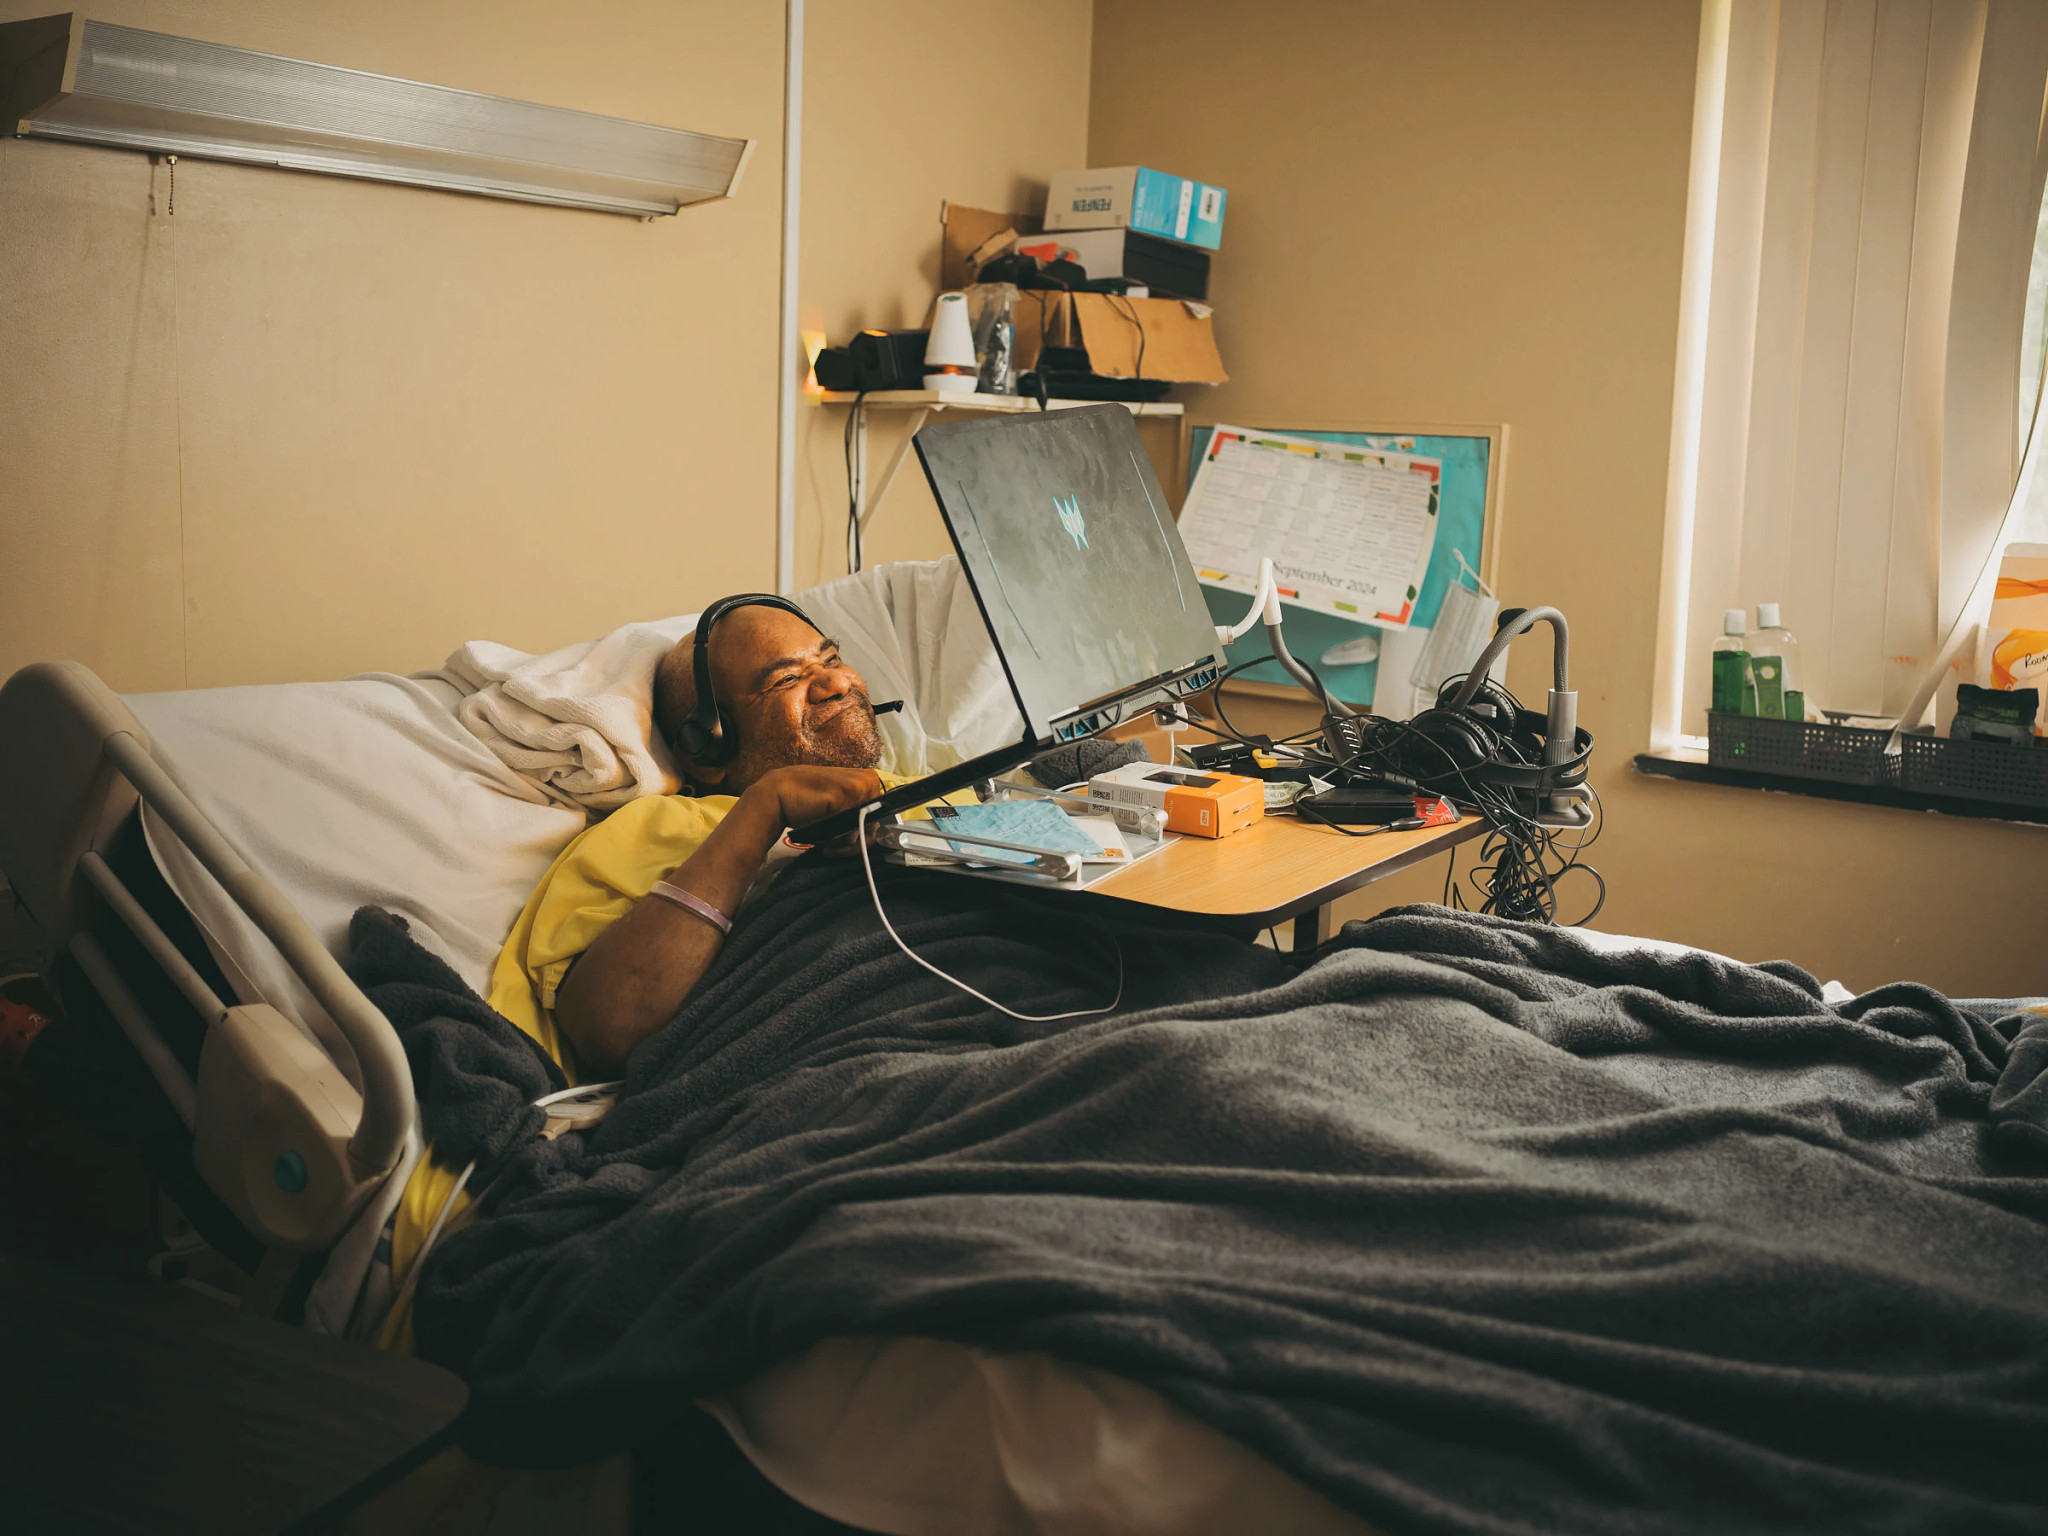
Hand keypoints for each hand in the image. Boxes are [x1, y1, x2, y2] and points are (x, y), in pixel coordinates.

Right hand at [748, 765, 884, 832]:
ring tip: (823, 836)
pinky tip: (819, 831)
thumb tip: (873, 840)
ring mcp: (859, 785)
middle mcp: (868, 780)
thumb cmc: (808, 804)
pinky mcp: (846, 793)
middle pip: (874, 826)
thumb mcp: (839, 809)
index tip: (847, 845)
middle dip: (853, 843)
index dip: (865, 836)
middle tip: (832, 848)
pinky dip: (834, 838)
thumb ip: (857, 818)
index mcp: (869, 781)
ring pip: (861, 831)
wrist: (778, 793)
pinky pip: (849, 831)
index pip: (880, 818)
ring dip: (841, 843)